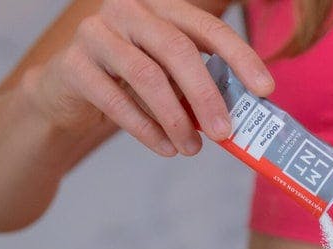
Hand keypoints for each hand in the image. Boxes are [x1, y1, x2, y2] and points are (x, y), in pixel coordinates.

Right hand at [24, 0, 273, 156]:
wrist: (67, 92)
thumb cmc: (131, 84)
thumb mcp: (170, 77)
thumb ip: (201, 86)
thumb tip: (244, 118)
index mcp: (161, 8)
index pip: (207, 27)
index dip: (240, 57)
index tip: (265, 89)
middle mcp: (128, 11)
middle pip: (177, 49)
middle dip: (206, 95)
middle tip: (225, 133)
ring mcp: (96, 34)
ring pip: (146, 75)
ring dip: (176, 118)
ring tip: (192, 149)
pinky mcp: (72, 65)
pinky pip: (114, 100)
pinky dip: (145, 129)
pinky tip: (165, 148)